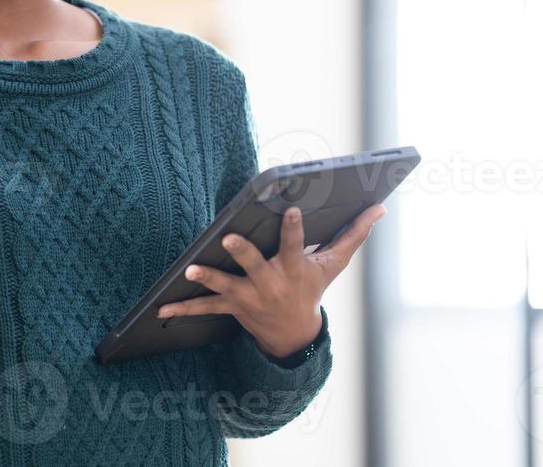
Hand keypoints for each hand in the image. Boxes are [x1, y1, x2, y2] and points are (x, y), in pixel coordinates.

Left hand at [156, 203, 387, 359]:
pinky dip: (183, 308)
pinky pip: (205, 308)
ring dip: (208, 278)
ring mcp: (249, 296)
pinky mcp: (231, 307)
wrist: (295, 334)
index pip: (296, 244)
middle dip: (243, 252)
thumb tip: (380, 208)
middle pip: (255, 265)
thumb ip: (354, 235)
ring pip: (226, 286)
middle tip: (230, 237)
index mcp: (294, 269)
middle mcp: (270, 283)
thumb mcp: (334, 264)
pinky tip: (161, 307)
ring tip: (190, 269)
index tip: (292, 209)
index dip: (295, 228)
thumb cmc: (312, 287)